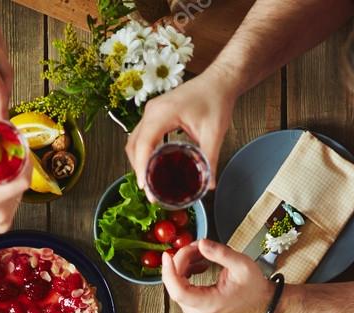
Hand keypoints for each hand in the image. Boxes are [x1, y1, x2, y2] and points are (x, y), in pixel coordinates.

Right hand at [0, 119, 30, 255]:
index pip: (23, 182)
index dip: (27, 164)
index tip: (24, 151)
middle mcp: (0, 214)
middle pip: (21, 187)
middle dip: (18, 170)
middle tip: (12, 156)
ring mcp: (3, 223)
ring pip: (18, 197)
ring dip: (14, 182)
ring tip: (5, 169)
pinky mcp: (3, 227)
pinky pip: (13, 206)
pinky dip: (9, 194)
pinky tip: (0, 186)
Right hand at [126, 67, 236, 188]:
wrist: (219, 81)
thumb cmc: (216, 99)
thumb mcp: (214, 133)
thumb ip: (210, 160)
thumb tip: (208, 185)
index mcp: (162, 113)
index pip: (143, 145)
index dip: (141, 169)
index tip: (146, 189)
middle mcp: (152, 111)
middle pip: (134, 145)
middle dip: (138, 170)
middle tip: (150, 191)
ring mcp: (152, 112)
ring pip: (134, 141)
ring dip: (138, 162)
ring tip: (150, 182)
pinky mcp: (156, 114)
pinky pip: (142, 136)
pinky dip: (143, 153)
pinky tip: (153, 166)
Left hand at [162, 240, 273, 312]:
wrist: (260, 301)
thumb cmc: (253, 288)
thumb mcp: (241, 265)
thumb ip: (220, 253)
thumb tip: (201, 243)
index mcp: (208, 303)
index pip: (178, 291)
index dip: (169, 272)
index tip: (166, 255)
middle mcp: (197, 310)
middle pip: (175, 284)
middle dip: (181, 261)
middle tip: (195, 246)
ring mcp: (194, 309)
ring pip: (177, 284)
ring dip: (185, 264)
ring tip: (201, 252)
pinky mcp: (195, 304)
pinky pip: (182, 285)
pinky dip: (188, 270)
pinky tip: (200, 262)